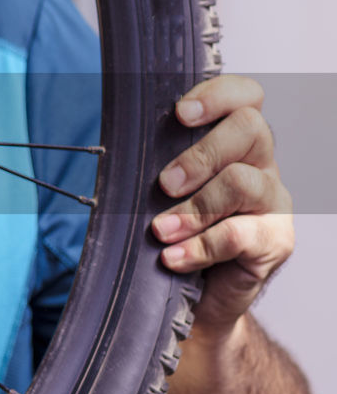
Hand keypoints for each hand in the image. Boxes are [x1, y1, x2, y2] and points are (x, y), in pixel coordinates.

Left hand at [151, 75, 293, 333]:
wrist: (199, 298)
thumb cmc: (177, 231)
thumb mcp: (163, 191)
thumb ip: (156, 163)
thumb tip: (118, 145)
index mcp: (235, 140)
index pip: (246, 97)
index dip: (217, 95)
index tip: (180, 114)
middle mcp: (261, 164)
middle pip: (250, 130)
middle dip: (200, 155)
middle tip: (163, 184)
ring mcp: (272, 202)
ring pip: (244, 181)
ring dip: (194, 207)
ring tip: (160, 231)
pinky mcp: (275, 241)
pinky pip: (240, 234)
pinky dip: (200, 248)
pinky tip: (173, 258)